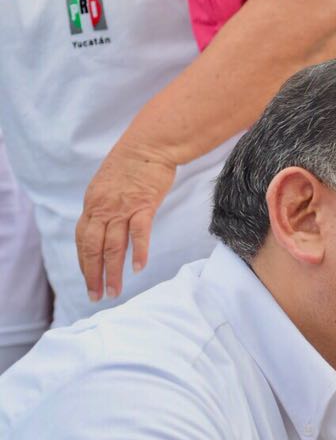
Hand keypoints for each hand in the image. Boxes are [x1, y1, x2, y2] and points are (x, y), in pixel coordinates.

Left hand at [75, 142, 176, 301]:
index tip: (89, 279)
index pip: (83, 239)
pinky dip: (138, 252)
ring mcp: (122, 207)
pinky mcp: (143, 205)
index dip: (84, 262)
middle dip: (93, 274)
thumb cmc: (133, 162)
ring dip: (112, 272)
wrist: (149, 144)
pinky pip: (138, 233)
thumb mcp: (109, 184)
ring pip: (112, 246)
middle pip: (93, 248)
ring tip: (114, 291)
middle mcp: (102, 208)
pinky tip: (138, 269)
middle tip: (96, 295)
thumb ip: (106, 205)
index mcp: (92, 203)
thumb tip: (108, 223)